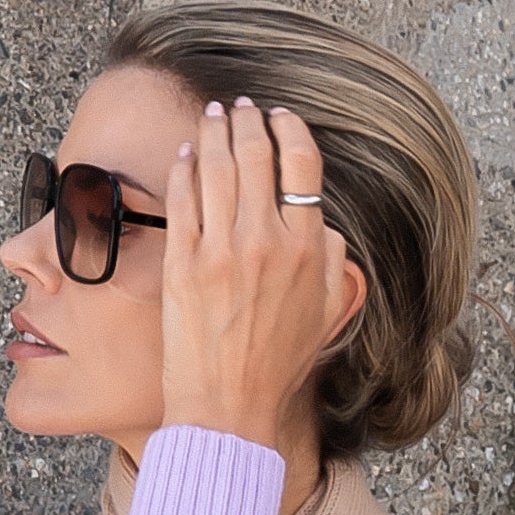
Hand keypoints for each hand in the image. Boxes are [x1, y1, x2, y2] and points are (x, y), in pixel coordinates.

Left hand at [158, 95, 366, 459]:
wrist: (230, 406)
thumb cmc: (280, 365)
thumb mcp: (327, 311)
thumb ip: (331, 260)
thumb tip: (320, 224)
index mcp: (308, 249)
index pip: (302, 163)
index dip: (290, 128)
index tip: (281, 117)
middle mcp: (266, 241)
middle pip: (256, 153)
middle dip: (249, 120)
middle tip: (242, 108)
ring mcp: (221, 249)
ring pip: (216, 165)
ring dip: (215, 131)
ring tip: (214, 116)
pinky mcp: (183, 262)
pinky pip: (183, 196)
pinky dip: (185, 166)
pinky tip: (187, 153)